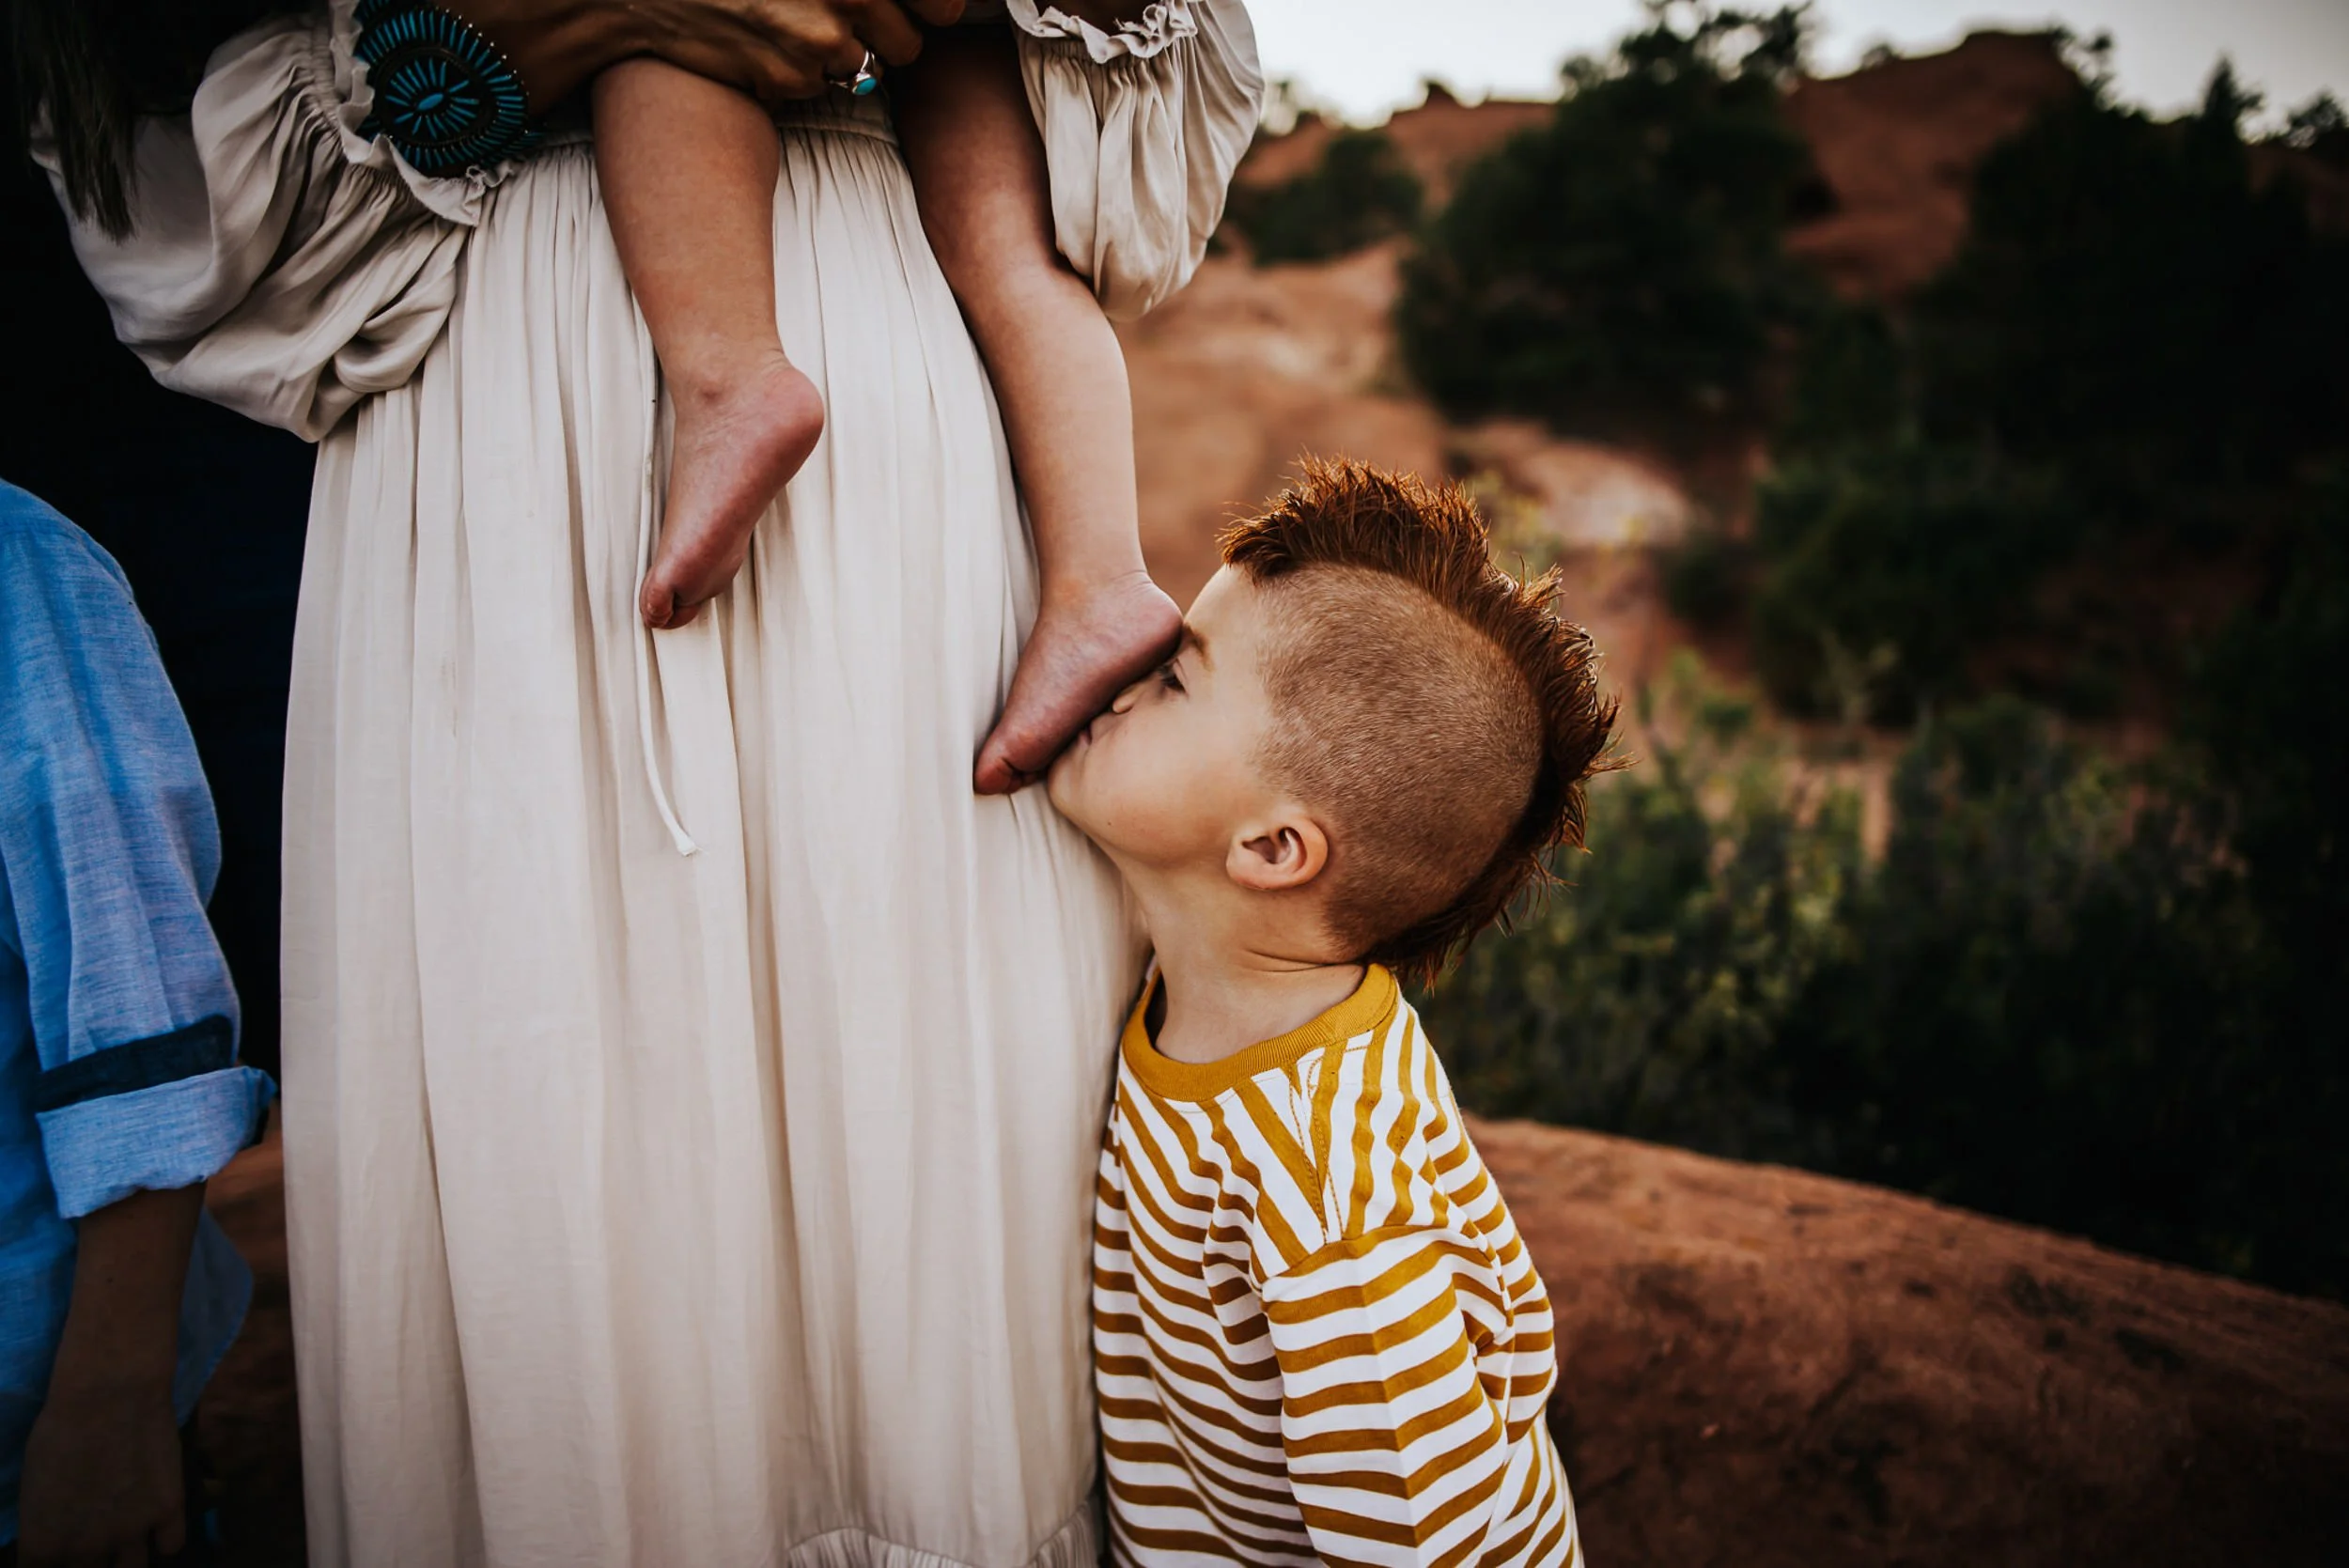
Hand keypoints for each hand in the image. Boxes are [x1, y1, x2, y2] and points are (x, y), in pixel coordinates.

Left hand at [16, 1379, 185, 1567]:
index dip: (53, 1561)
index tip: (60, 1548)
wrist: (110, 1392)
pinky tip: (159, 1522)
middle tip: (93, 1534)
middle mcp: (86, 1549)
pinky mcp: (169, 1510)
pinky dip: (164, 1538)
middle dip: (87, 1558)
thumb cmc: (59, 1428)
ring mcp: (131, 1533)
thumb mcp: (34, 1485)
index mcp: (44, 1544)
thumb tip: (60, 1531)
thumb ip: (47, 1521)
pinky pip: (171, 1545)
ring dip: (124, 1555)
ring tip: (125, 1534)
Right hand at [460, 0, 969, 112]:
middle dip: (885, 33)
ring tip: (791, 21)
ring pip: (870, 69)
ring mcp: (821, 39)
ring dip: (841, 54)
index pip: (945, 2)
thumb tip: (925, 1)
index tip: (919, 7)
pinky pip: (821, 87)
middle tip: (836, 12)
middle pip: (911, 42)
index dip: (932, 6)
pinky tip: (761, 40)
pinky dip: (799, 72)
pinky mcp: (792, 78)